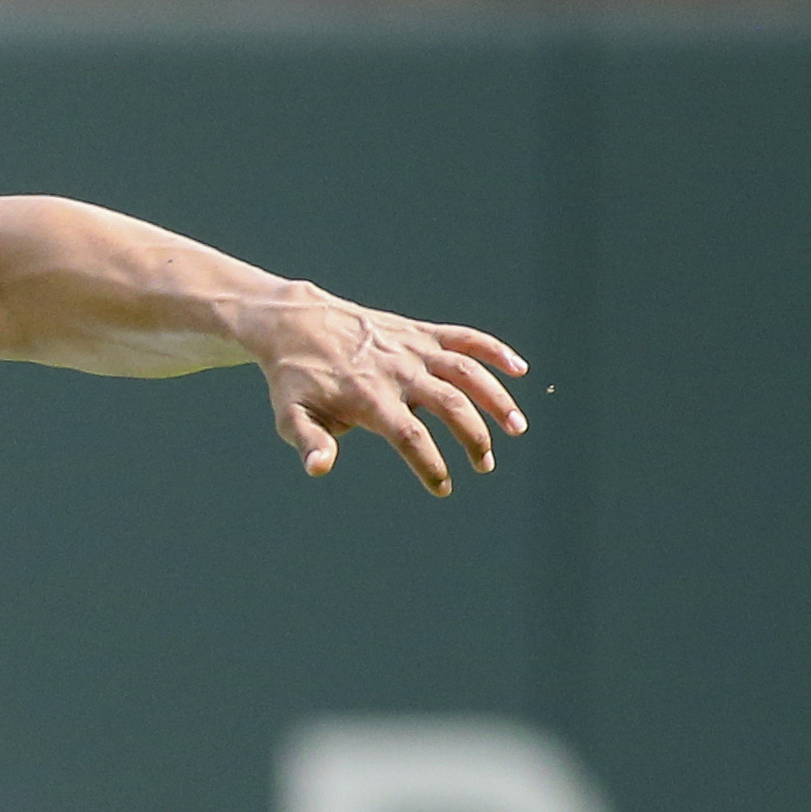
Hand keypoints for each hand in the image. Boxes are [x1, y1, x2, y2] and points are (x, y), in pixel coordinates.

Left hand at [252, 289, 528, 496]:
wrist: (296, 324)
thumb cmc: (295, 379)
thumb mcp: (290, 415)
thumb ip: (310, 442)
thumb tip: (319, 469)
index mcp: (369, 397)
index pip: (410, 437)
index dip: (430, 464)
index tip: (443, 487)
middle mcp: (398, 371)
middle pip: (449, 405)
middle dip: (473, 437)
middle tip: (484, 465)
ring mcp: (412, 348)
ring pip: (467, 371)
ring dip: (496, 399)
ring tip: (516, 427)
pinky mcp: (420, 332)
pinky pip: (464, 338)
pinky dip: (494, 350)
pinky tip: (519, 370)